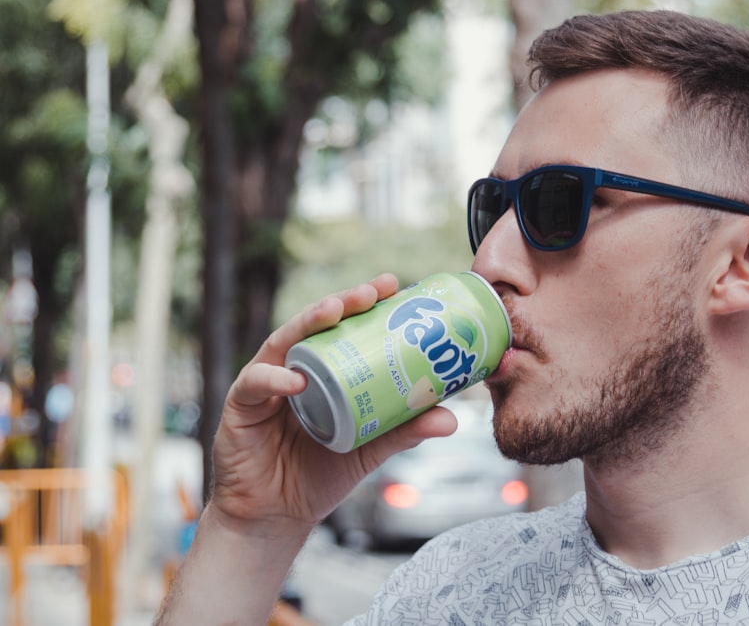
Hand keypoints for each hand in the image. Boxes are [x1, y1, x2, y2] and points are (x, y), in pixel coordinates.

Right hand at [207, 273, 458, 536]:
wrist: (277, 517)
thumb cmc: (319, 475)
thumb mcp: (369, 448)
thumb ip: (403, 430)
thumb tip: (452, 419)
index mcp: (324, 372)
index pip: (344, 328)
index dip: (366, 304)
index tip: (394, 285)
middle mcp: (293, 369)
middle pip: (316, 325)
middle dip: (343, 301)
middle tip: (371, 291)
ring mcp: (266, 384)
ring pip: (283, 342)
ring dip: (308, 322)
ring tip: (334, 310)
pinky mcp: (241, 406)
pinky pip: (255, 384)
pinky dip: (274, 378)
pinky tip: (297, 379)